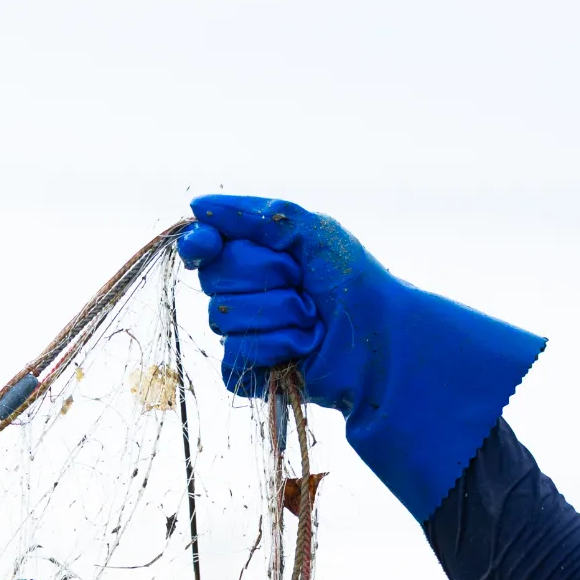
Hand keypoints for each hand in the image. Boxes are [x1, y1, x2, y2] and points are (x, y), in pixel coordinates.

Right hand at [177, 194, 392, 415]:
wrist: (383, 338)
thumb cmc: (354, 282)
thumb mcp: (313, 232)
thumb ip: (257, 216)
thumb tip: (197, 207)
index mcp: (253, 255)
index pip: (204, 247)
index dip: (199, 245)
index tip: (208, 244)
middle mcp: (242, 293)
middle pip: (214, 280)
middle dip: (266, 276)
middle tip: (302, 282)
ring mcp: (244, 334)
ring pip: (226, 320)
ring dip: (280, 315)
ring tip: (312, 318)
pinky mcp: (251, 372)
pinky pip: (236, 359)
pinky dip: (276, 350)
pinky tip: (302, 348)